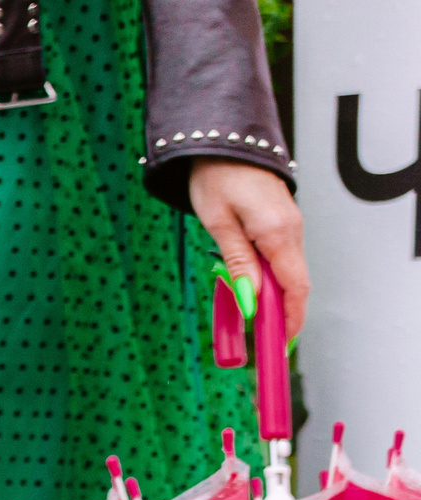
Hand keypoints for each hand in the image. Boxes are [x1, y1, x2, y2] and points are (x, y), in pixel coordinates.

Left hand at [190, 159, 308, 338]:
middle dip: (283, 315)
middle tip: (266, 344)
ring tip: (258, 327)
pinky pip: (282, 259)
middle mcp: (291, 230)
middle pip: (295, 284)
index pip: (294, 287)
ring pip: (289, 273)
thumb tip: (251, 300)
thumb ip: (237, 262)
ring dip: (276, 300)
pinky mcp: (282, 223)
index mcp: (277, 233)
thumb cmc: (216, 179)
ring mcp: (290, 226)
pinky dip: (273, 281)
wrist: (225, 143)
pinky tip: (256, 294)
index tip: (280, 343)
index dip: (290, 318)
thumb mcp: (219, 224)